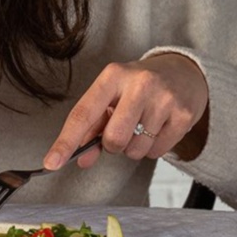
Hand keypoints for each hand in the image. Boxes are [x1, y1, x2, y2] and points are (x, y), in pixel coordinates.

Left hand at [44, 53, 209, 170]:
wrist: (185, 73)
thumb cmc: (140, 86)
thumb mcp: (113, 95)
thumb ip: (93, 126)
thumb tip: (80, 158)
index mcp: (113, 76)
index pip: (83, 113)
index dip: (66, 142)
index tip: (51, 163)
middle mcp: (139, 83)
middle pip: (113, 139)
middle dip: (113, 145)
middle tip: (123, 130)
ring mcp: (164, 99)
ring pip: (135, 150)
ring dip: (135, 148)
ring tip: (144, 126)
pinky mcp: (183, 115)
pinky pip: (157, 152)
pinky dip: (153, 148)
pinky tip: (159, 128)